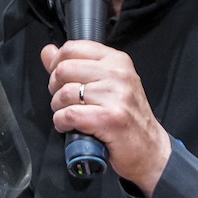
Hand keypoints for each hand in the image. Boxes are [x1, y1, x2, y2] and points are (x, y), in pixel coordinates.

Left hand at [42, 40, 170, 192]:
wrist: (149, 148)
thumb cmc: (127, 117)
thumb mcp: (106, 84)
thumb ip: (75, 65)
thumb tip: (48, 51)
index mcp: (117, 60)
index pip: (72, 49)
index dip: (56, 64)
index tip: (59, 79)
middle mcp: (118, 74)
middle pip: (64, 70)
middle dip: (55, 88)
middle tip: (64, 100)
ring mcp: (116, 96)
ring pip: (65, 93)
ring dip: (58, 108)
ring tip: (69, 115)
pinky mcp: (110, 118)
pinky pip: (70, 115)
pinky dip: (62, 122)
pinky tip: (69, 126)